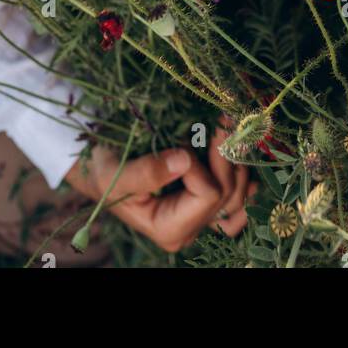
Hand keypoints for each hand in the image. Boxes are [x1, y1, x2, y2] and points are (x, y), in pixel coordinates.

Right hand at [65, 120, 255, 253]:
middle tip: (221, 119)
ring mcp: (201, 219)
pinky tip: (238, 156)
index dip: (200, 164)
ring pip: (241, 194)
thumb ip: (145, 172)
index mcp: (170, 228)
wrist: (104, 170)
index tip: (180, 142)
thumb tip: (183, 159)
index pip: (208, 195)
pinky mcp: (206, 206)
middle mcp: (190, 228)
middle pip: (230, 193)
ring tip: (227, 130)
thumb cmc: (107, 172)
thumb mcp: (115, 173)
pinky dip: (244, 178)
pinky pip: (240, 200)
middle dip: (227, 154)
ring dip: (238, 160)